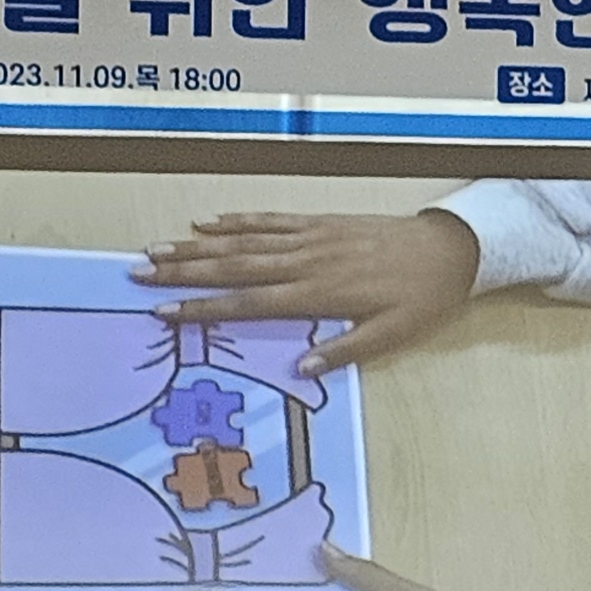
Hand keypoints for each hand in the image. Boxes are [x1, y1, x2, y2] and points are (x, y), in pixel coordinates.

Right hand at [132, 211, 480, 374]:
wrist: (451, 250)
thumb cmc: (421, 299)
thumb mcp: (392, 336)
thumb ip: (345, 351)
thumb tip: (300, 369)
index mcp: (319, 294)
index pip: (250, 303)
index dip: (205, 308)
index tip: (166, 311)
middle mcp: (308, 261)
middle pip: (234, 266)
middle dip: (184, 271)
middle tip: (140, 273)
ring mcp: (312, 237)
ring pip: (245, 241)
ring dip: (199, 244)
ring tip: (158, 248)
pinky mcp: (321, 222)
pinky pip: (273, 220)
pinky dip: (239, 220)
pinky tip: (209, 222)